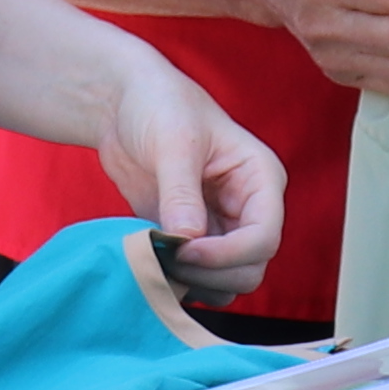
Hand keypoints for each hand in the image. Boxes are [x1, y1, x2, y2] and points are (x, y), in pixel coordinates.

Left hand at [84, 47, 288, 302]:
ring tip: (155, 261)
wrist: (124, 106)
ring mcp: (221, 227)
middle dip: (210, 272)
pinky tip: (151, 264)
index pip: (264, 237)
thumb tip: (188, 239)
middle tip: (164, 257)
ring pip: (228, 281)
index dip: (226, 254)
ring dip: (195, 282)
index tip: (181, 249)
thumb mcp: (172, 142)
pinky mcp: (193, 240)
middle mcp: (249, 209)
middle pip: (251, 268)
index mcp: (260, 180)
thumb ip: (181, 192)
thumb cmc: (160, 107)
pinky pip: (199, 278)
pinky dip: (179, 282)